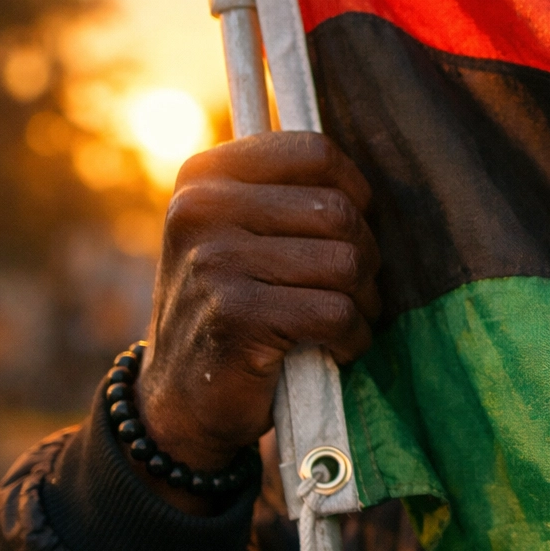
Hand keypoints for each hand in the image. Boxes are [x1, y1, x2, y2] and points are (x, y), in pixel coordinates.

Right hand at [134, 132, 379, 512]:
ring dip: (362, 301)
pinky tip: (333, 348)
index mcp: (206, 176)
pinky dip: (352, 337)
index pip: (314, 152)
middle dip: (363, 258)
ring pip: (345, 262)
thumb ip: (289, 196)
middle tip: (349, 290)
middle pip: (339, 212)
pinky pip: (337, 313)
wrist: (182, 398)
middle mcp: (201, 210)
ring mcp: (214, 261)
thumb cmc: (235, 306)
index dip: (354, 191)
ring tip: (341, 320)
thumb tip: (367, 182)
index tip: (352, 227)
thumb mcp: (242, 234)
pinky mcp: (236, 315)